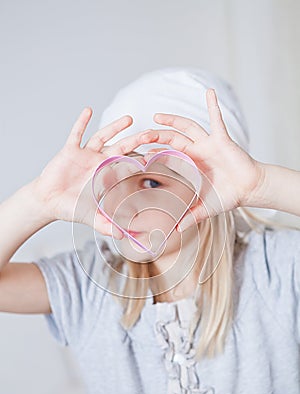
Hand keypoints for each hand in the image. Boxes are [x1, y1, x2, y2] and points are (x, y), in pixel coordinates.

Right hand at [32, 108, 147, 238]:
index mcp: (108, 176)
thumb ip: (106, 225)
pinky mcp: (70, 150)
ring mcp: (86, 155)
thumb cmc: (71, 208)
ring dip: (115, 127)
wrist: (49, 201)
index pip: (129, 166)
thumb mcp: (91, 217)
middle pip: (122, 148)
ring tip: (129, 119)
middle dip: (136, 140)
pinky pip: (76, 134)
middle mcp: (100, 162)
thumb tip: (123, 236)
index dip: (143, 161)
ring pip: (104, 137)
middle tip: (152, 133)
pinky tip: (89, 111)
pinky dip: (81, 123)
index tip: (158, 157)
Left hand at [137, 89, 264, 230]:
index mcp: (189, 166)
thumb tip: (175, 231)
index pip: (167, 158)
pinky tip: (209, 92)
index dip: (154, 156)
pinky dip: (213, 106)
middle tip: (140, 135)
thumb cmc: (228, 196)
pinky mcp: (221, 140)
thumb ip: (190, 217)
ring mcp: (207, 144)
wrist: (248, 189)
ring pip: (187, 128)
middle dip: (156, 136)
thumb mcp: (205, 208)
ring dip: (173, 120)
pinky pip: (216, 120)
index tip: (139, 157)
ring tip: (157, 115)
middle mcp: (195, 152)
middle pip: (171, 140)